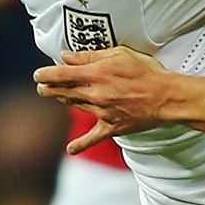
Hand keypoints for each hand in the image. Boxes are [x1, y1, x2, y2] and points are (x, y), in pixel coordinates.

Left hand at [34, 47, 171, 152]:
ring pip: (76, 107)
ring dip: (66, 101)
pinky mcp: (112, 127)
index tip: (38, 75)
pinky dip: (81, 144)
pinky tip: (70, 150)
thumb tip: (67, 57)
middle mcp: (95, 95)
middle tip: (42, 87)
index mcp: (95, 74)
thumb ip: (90, 56)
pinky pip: (93, 138)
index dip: (45, 75)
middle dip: (49, 89)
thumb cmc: (147, 72)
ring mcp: (102, 113)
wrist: (167, 97)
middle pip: (63, 92)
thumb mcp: (120, 54)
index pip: (60, 74)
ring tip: (61, 96)